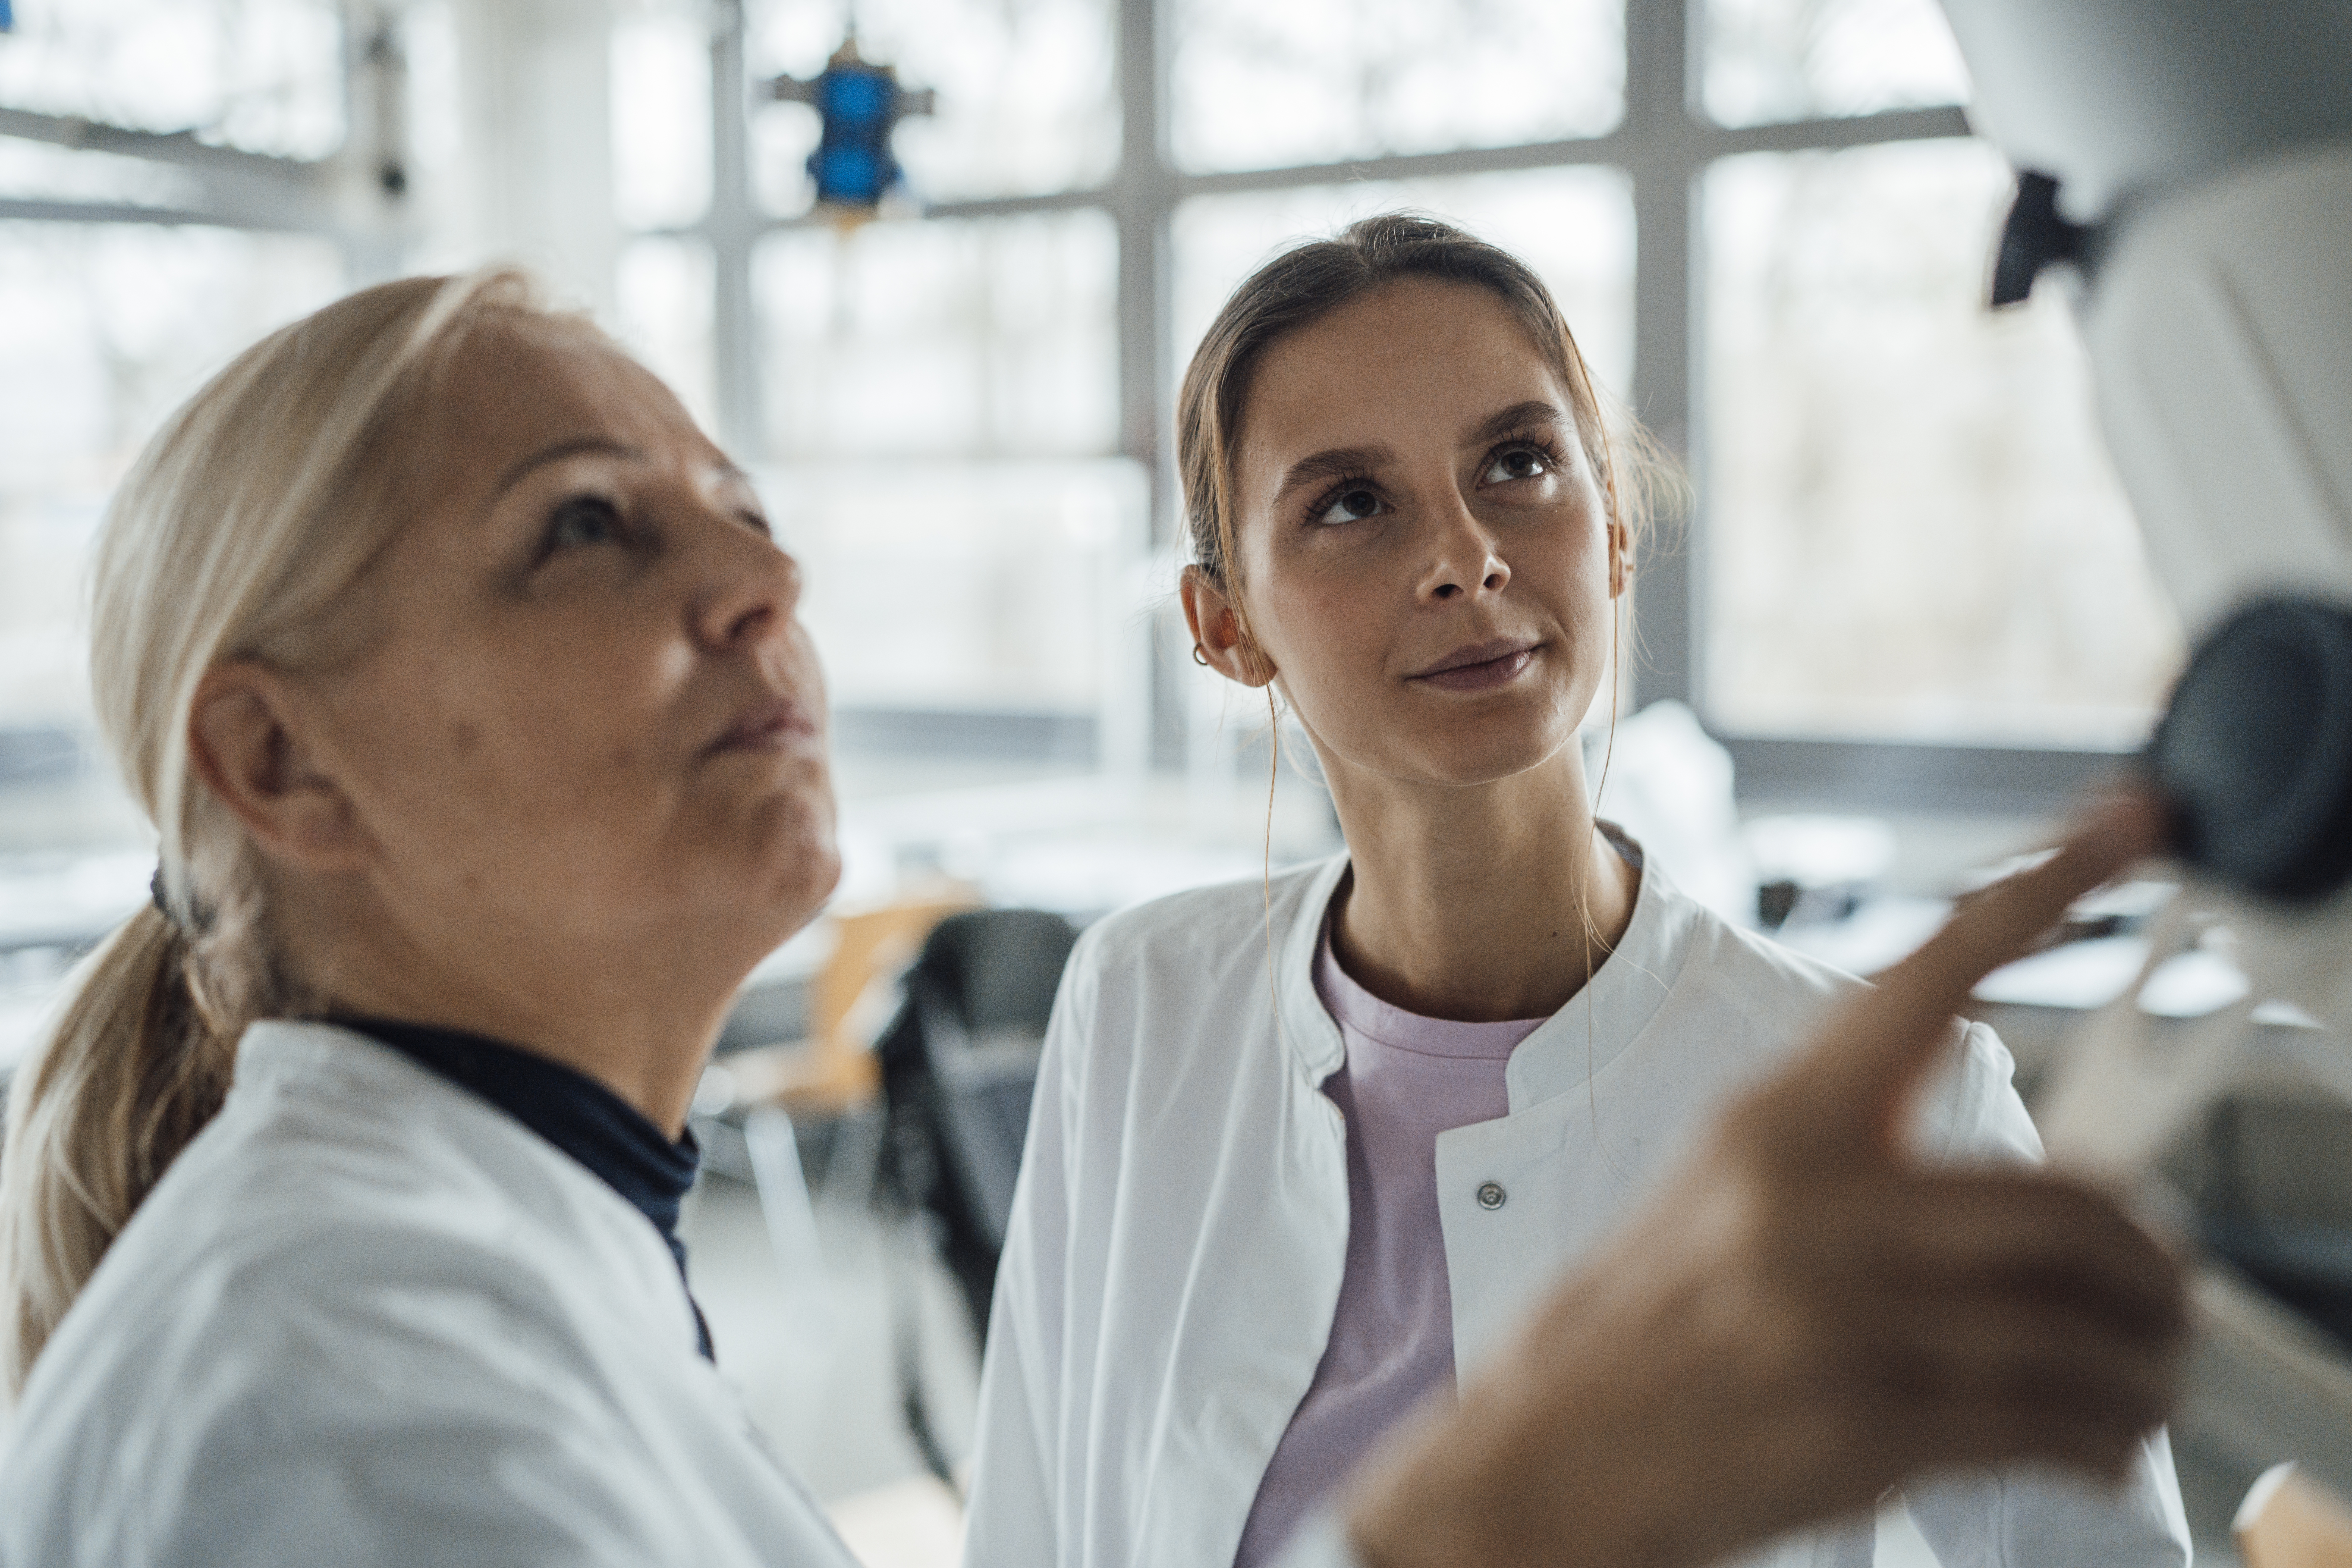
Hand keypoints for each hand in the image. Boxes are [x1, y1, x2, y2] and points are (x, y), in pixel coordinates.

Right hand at [1344, 797, 2188, 1567]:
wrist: (1548, 1450)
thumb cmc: (1644, 1322)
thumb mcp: (1726, 1189)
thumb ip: (1851, 1151)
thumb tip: (2006, 1159)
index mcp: (1776, 1124)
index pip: (1929, 977)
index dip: (2045, 888)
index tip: (2134, 815)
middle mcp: (1811, 1206)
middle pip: (2068, 1206)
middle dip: (2151, 1262)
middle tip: (2163, 1290)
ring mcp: (1839, 1318)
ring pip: (2082, 1328)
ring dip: (2145, 1364)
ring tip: (2142, 1377)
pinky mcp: (1866, 1426)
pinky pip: (2051, 1425)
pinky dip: (2105, 1441)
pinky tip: (2095, 1442)